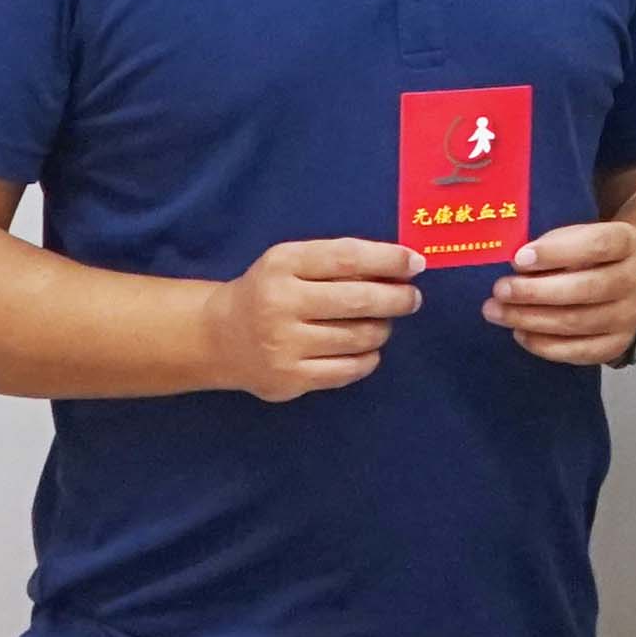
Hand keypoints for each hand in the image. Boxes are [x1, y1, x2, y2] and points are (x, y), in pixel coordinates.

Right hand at [200, 237, 419, 400]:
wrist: (219, 337)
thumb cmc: (270, 291)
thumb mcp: (292, 263)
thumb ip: (337, 261)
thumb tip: (402, 266)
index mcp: (283, 264)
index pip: (347, 258)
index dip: (388, 259)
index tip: (416, 263)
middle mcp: (280, 303)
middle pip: (358, 300)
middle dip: (396, 299)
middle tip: (412, 299)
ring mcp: (284, 344)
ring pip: (358, 337)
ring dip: (381, 329)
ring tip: (381, 324)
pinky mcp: (290, 378)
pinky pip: (349, 369)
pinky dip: (368, 358)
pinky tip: (366, 350)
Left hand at [484, 217, 635, 364]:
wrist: (627, 283)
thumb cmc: (591, 255)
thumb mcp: (579, 236)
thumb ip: (553, 246)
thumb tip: (517, 266)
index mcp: (628, 243)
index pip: (596, 246)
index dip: (555, 253)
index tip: (518, 259)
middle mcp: (635, 280)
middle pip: (584, 289)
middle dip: (534, 291)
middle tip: (500, 290)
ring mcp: (629, 316)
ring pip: (576, 322)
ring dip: (530, 319)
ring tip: (497, 312)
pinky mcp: (617, 345)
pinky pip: (578, 352)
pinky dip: (544, 345)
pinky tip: (519, 333)